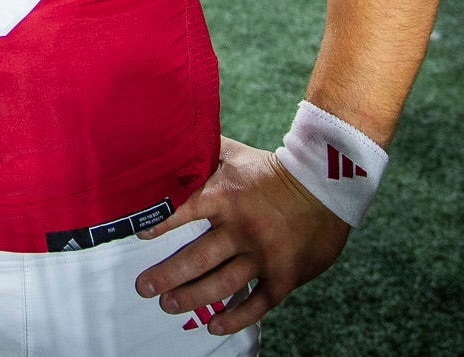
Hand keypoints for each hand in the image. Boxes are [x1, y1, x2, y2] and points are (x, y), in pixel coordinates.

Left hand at [133, 136, 349, 335]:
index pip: (183, 211)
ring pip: (221, 283)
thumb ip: (203, 151)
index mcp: (226, 195)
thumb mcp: (236, 155)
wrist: (326, 185)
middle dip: (166, 275)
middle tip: (144, 287)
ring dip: (192, 298)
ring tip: (168, 305)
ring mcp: (263, 254)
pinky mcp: (284, 275)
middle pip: (197, 258)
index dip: (158, 224)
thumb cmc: (272, 170)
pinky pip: (258, 304)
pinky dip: (235, 318)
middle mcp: (242, 227)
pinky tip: (215, 326)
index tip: (137, 235)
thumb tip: (172, 137)